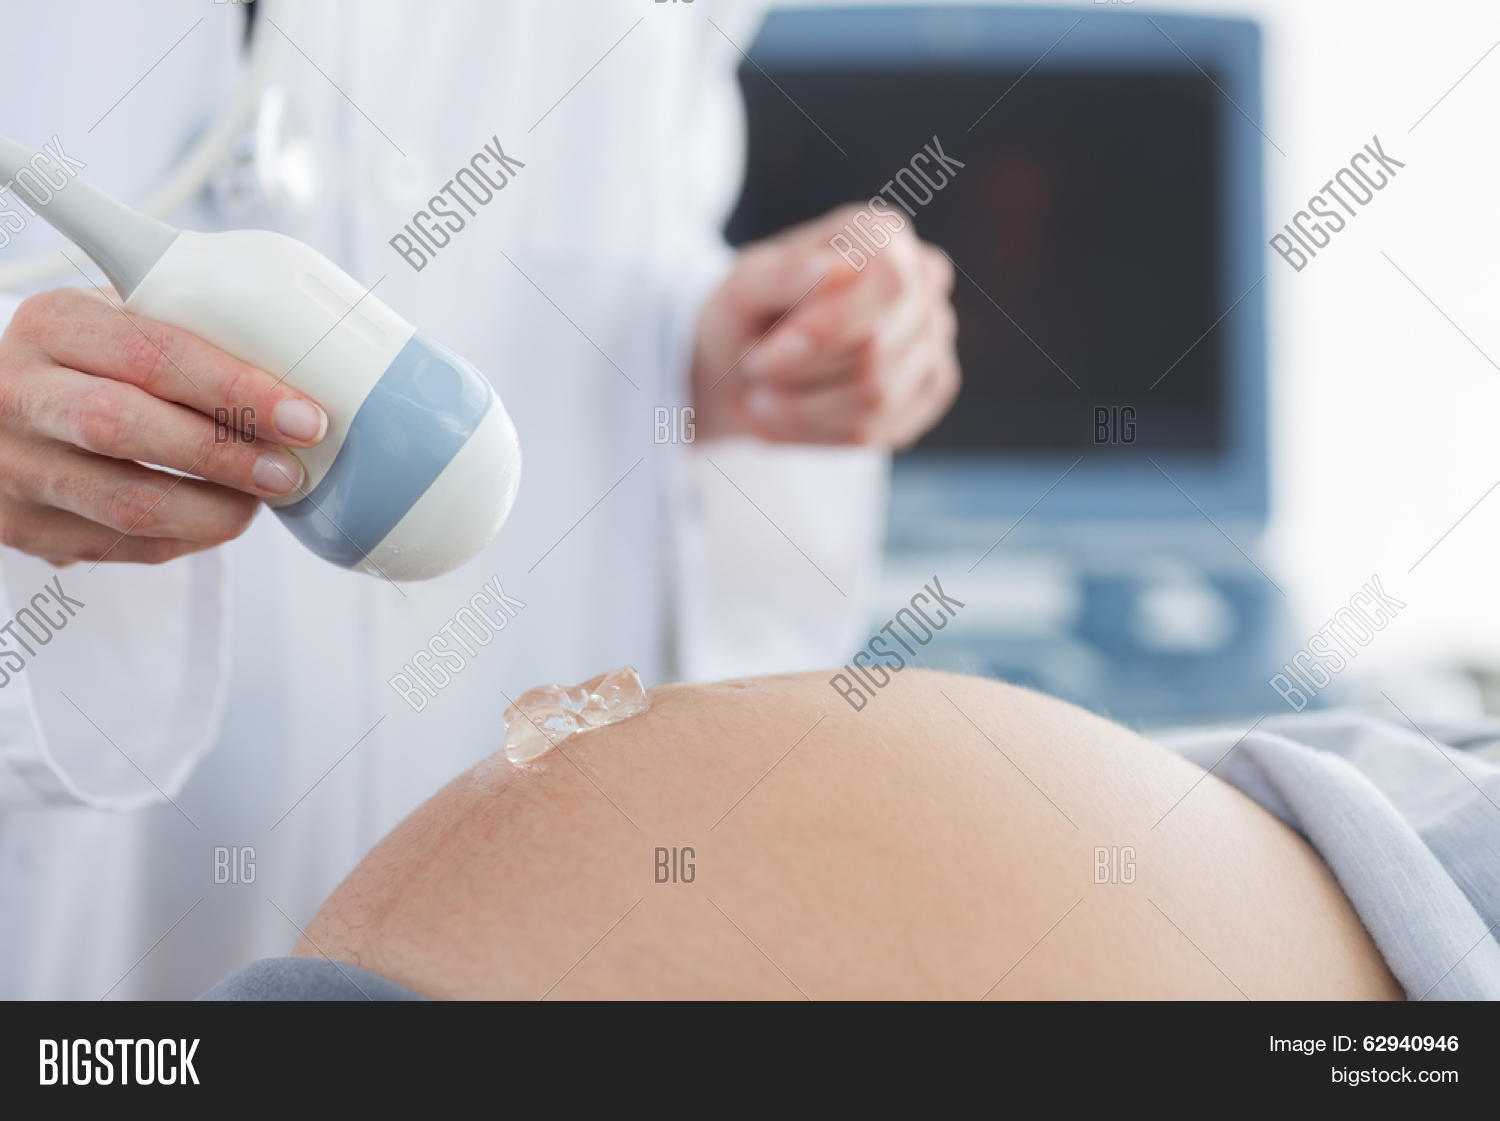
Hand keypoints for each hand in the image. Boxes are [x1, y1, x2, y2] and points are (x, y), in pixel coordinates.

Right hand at [0, 287, 327, 565]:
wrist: (11, 408)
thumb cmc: (99, 361)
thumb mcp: (129, 323)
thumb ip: (195, 340)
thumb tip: (304, 385)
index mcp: (52, 324)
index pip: (150, 353)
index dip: (234, 390)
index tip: (302, 418)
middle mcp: (17, 392)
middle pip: (124, 427)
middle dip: (223, 455)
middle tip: (287, 472)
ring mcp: (13, 465)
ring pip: (127, 503)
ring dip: (214, 509)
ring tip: (263, 498)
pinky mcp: (22, 526)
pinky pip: (123, 545)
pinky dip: (188, 537)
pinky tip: (222, 516)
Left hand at [690, 204, 959, 446]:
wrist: (750, 366)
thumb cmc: (748, 314)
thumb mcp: (744, 288)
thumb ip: (786, 275)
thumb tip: (839, 268)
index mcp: (883, 234)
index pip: (886, 284)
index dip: (825, 330)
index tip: (764, 357)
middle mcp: (924, 278)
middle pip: (877, 348)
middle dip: (802, 373)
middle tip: (755, 371)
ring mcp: (936, 334)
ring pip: (877, 396)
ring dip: (803, 407)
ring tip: (763, 396)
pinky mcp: (932, 387)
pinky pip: (880, 428)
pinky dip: (819, 430)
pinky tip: (792, 414)